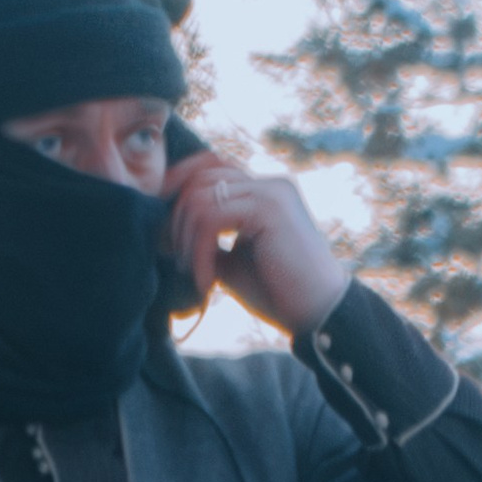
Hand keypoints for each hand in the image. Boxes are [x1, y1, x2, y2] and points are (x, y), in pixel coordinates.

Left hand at [164, 149, 351, 338]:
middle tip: (176, 260)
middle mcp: (269, 184)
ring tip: (196, 276)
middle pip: (201, 178)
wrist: (319, 313)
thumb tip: (170, 234)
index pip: (212, 168)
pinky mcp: (268, 208)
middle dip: (177, 219)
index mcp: (264, 192)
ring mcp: (270, 191)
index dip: (180, 188)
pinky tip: (206, 281)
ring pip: (201, 198)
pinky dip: (199, 252)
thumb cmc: (280, 292)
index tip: (162, 227)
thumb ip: (209, 241)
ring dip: (187, 242)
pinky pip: (211, 218)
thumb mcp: (234, 262)